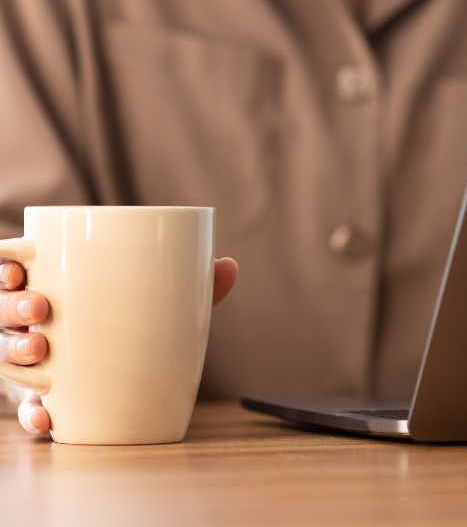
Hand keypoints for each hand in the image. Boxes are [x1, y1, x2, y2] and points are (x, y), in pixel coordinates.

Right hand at [1, 256, 238, 436]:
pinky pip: (24, 408)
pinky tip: (47, 415)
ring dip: (14, 354)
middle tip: (41, 308)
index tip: (16, 267)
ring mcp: (28, 359)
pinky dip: (31, 413)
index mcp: (52, 281)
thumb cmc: (137, 313)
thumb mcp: (159, 293)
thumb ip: (189, 281)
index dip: (4, 266)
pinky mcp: (37, 397)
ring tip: (41, 351)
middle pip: (1, 311)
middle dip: (11, 308)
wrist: (131, 367)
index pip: (11, 267)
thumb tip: (228, 266)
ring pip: (3, 355)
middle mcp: (31, 321)